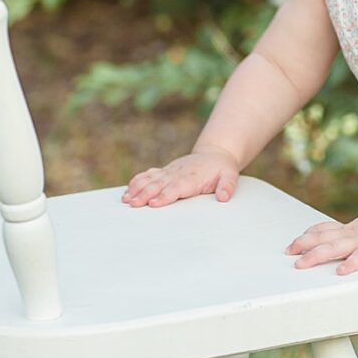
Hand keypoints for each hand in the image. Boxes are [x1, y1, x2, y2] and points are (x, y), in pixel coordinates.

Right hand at [122, 145, 240, 207]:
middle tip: (133, 204)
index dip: (165, 195)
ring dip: (137, 188)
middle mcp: (178, 173)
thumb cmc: (222, 168)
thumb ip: (227, 186)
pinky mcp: (165, 171)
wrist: (214, 153)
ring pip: (150, 179)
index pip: (177, 188)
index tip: (153, 203)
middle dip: (145, 194)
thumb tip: (223, 197)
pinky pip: (148, 175)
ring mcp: (169, 171)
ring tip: (126, 199)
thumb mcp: (230, 176)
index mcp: (193, 177)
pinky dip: (137, 181)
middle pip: (159, 184)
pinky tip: (127, 190)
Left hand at [286, 208, 357, 274]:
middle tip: (290, 253)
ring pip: (334, 248)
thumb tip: (329, 247)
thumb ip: (345, 238)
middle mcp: (349, 235)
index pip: (322, 230)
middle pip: (322, 239)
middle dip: (304, 246)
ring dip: (317, 255)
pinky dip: (351, 264)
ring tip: (303, 263)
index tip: (292, 244)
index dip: (306, 236)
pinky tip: (342, 271)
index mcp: (346, 231)